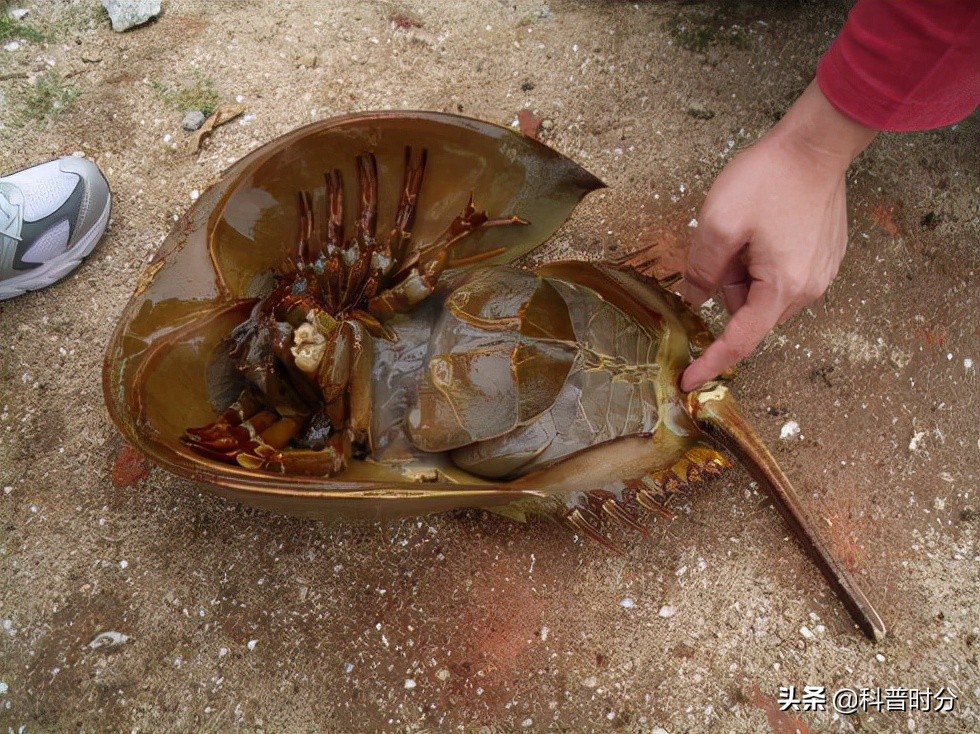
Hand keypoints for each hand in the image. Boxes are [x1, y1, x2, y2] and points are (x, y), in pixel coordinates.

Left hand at [680, 80, 876, 391]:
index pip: (739, 341)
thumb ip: (701, 269)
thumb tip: (693, 299)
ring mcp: (820, 274)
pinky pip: (779, 275)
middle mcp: (807, 290)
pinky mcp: (823, 258)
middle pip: (748, 310)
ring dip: (744, 269)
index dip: (710, 363)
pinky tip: (765, 224)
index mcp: (781, 288)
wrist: (817, 144)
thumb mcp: (719, 223)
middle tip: (725, 242)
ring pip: (761, 292)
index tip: (686, 382)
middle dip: (727, 284)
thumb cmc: (770, 179)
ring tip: (749, 227)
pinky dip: (761, 259)